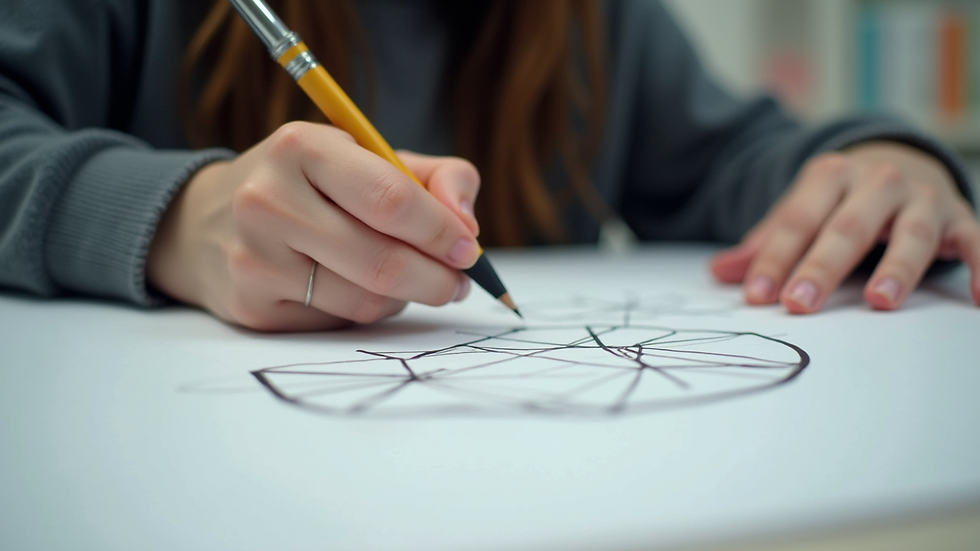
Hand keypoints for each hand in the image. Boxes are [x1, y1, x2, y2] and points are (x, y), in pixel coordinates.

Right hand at [147, 122, 481, 330]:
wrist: (206, 221)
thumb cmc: (309, 185)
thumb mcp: (367, 157)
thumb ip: (435, 177)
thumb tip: (466, 226)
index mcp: (301, 147)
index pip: (391, 199)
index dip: (441, 231)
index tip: (468, 248)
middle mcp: (268, 201)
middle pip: (383, 262)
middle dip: (438, 279)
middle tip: (460, 282)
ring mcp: (254, 259)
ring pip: (366, 300)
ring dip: (405, 297)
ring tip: (411, 280)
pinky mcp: (252, 307)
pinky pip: (338, 322)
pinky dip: (366, 311)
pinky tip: (358, 288)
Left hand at [711, 141, 979, 312]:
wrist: (898, 163)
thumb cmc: (838, 202)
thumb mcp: (799, 212)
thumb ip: (764, 243)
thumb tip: (719, 273)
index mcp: (830, 175)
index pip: (797, 219)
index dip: (774, 257)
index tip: (756, 295)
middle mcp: (878, 180)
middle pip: (848, 227)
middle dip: (822, 267)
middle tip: (799, 304)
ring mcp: (922, 198)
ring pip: (911, 232)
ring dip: (896, 267)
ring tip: (879, 301)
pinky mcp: (959, 218)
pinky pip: (975, 241)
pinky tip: (978, 298)